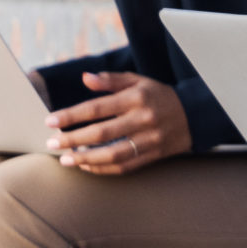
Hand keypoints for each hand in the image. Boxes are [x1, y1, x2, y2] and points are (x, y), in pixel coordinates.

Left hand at [47, 73, 189, 173]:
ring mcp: (150, 140)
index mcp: (137, 98)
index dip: (71, 115)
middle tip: (53, 142)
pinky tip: (87, 166)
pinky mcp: (154, 155)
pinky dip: (104, 168)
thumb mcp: (139, 81)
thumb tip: (85, 78)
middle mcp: (143, 120)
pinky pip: (126, 166)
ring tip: (66, 160)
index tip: (50, 121)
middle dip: (73, 139)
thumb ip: (111, 80)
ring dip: (86, 158)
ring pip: (113, 154)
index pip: (97, 108)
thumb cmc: (160, 96)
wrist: (196, 115)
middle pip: (102, 133)